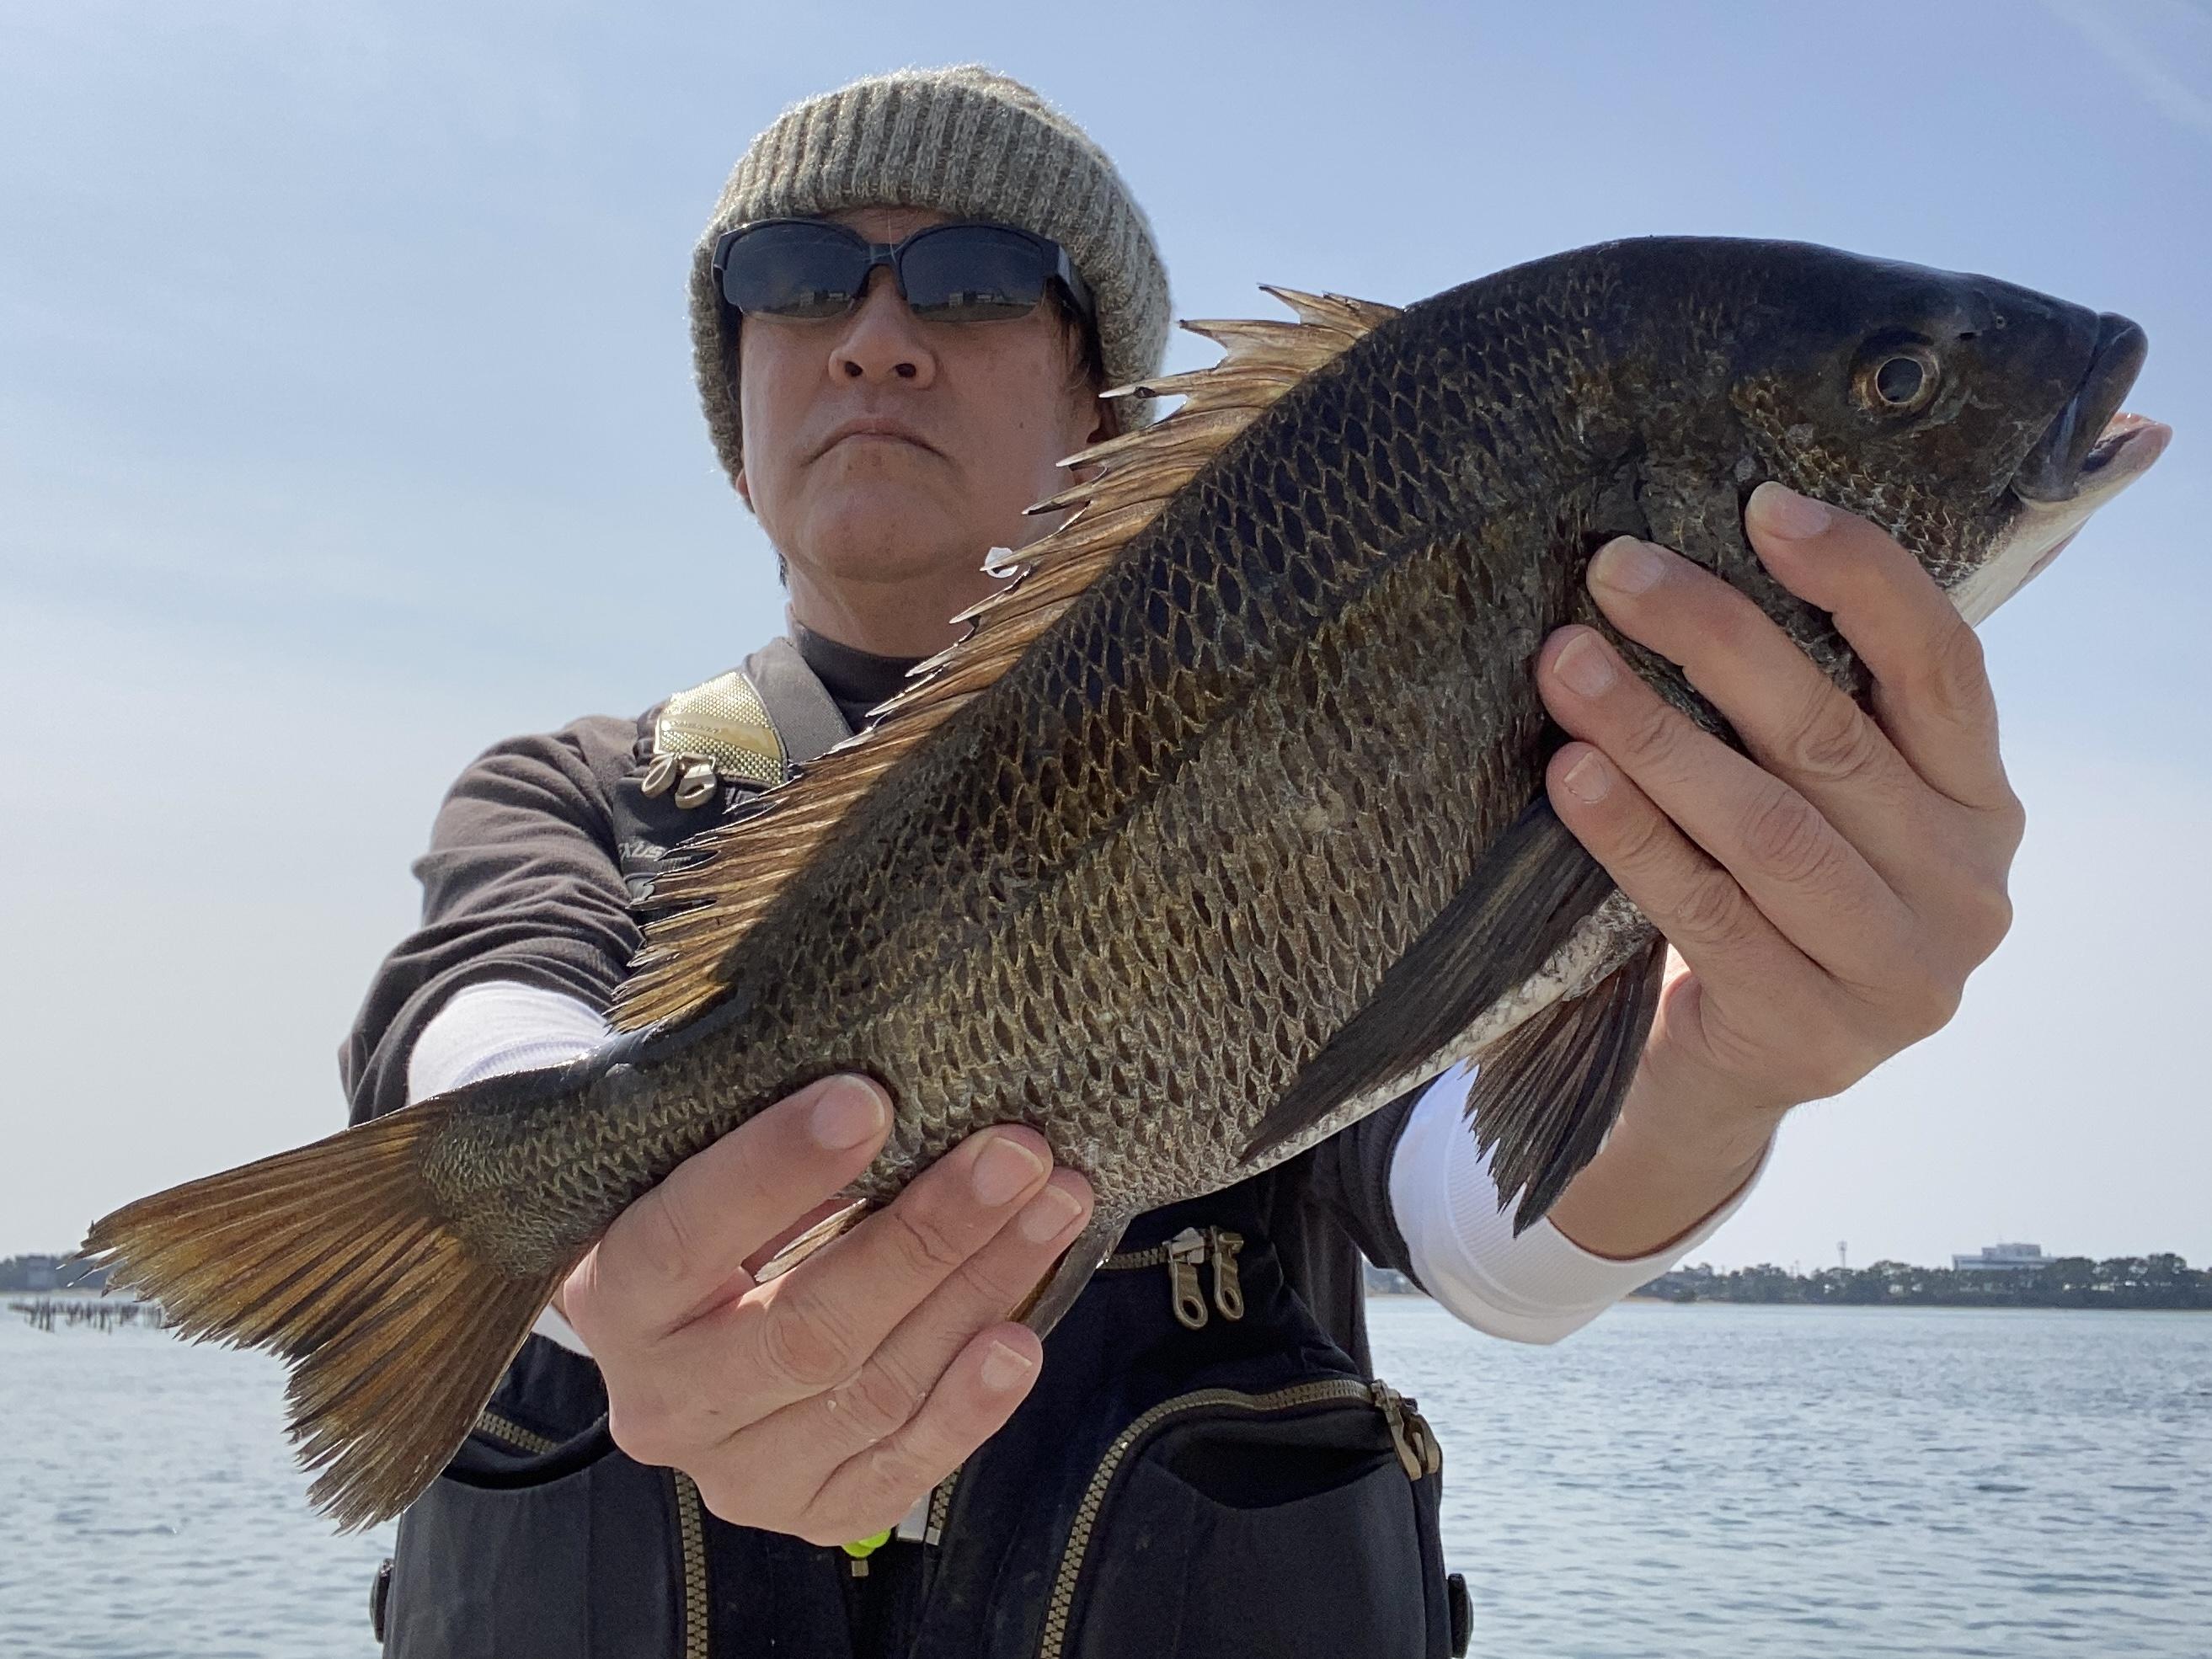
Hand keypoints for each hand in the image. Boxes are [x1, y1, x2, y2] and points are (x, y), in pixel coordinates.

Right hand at [561, 1076, 1093, 1544]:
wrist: (685, 1332)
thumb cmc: (708, 1215)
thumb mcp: (699, 1167)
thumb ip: (771, 1141)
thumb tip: (886, 1081)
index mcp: (615, 1294)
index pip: (686, 1232)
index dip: (775, 1168)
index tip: (869, 1100)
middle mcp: (663, 1400)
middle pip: (805, 1329)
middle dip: (926, 1236)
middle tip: (1014, 1155)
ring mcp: (735, 1471)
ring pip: (869, 1392)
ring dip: (978, 1295)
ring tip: (1054, 1210)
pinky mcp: (807, 1512)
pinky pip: (899, 1469)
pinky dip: (968, 1409)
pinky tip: (1021, 1341)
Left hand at [1536, 483, 2024, 1140]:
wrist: (1716, 1079)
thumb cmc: (1758, 904)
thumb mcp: (1814, 807)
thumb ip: (1802, 715)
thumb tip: (1681, 561)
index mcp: (1981, 804)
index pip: (1941, 666)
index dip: (1860, 577)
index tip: (1761, 505)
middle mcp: (1965, 888)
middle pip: (1833, 735)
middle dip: (1715, 637)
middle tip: (1614, 571)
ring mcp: (1901, 974)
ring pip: (1768, 826)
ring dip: (1656, 734)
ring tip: (1566, 664)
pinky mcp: (1815, 1037)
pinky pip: (1706, 911)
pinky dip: (1633, 836)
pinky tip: (1571, 777)